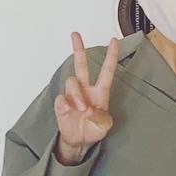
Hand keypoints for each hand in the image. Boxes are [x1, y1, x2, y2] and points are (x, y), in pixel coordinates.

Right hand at [53, 32, 118, 164]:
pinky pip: (61, 97)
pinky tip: (69, 111)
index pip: (107, 71)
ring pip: (72, 82)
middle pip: (81, 65)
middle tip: (75, 34)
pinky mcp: (61, 103)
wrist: (79, 141)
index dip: (111, 56)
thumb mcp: (105, 126)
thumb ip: (101, 118)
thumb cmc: (93, 130)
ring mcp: (72, 95)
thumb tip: (88, 109)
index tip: (114, 41)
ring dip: (77, 95)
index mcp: (100, 92)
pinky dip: (66, 105)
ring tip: (82, 110)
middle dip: (78, 48)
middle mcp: (85, 90)